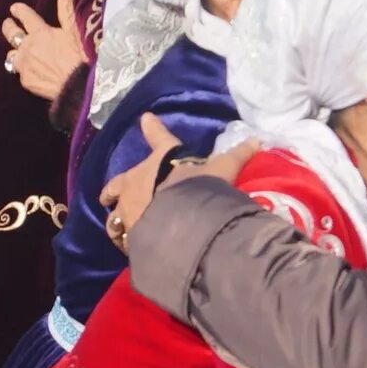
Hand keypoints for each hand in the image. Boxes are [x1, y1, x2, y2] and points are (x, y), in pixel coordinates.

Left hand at [2, 0, 91, 102]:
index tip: (14, 8)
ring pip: (11, 55)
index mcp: (40, 32)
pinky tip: (31, 71)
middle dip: (8, 27)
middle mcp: (27, 47)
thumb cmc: (79, 57)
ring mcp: (24, 65)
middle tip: (7, 24)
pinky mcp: (25, 81)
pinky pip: (20, 73)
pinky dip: (24, 70)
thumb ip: (67, 10)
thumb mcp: (75, 32)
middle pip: (10, 33)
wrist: (77, 85)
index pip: (24, 16)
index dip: (18, 10)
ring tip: (18, 53)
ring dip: (15, 52)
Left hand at [99, 115, 251, 247]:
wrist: (180, 219)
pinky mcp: (127, 236)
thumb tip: (258, 140)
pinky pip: (122, 240)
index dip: (152, 128)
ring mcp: (127, 210)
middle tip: (108, 196)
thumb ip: (237, 157)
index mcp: (158, 161)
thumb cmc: (198, 187)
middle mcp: (136, 183)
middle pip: (116, 185)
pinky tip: (130, 248)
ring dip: (115, 221)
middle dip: (111, 191)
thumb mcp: (221, 170)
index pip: (158, 139)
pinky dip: (125, 243)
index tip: (145, 119)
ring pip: (113, 217)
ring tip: (119, 229)